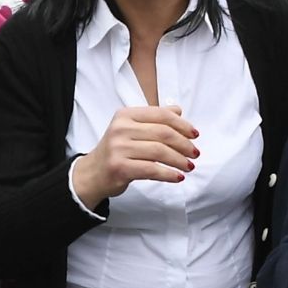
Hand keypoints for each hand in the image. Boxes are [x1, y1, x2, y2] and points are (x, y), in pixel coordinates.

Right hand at [71, 105, 197, 203]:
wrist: (92, 174)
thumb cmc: (117, 152)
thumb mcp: (132, 130)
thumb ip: (154, 119)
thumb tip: (178, 110)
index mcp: (126, 115)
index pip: (161, 115)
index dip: (182, 124)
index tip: (195, 135)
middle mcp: (120, 129)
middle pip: (163, 133)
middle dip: (184, 144)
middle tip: (195, 153)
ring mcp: (118, 148)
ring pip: (159, 151)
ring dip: (179, 160)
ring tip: (189, 166)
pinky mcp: (119, 167)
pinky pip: (152, 169)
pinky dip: (169, 174)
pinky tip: (178, 177)